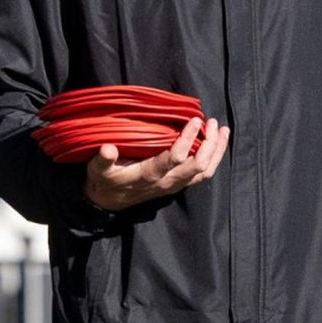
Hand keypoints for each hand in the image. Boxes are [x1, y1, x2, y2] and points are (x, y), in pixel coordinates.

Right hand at [83, 117, 229, 210]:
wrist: (108, 202)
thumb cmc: (105, 181)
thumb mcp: (98, 170)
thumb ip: (103, 159)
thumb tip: (107, 148)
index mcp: (151, 174)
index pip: (176, 158)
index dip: (188, 139)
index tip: (195, 119)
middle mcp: (167, 181)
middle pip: (198, 165)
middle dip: (210, 143)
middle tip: (212, 121)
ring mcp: (175, 184)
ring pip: (205, 171)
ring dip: (217, 151)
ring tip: (223, 130)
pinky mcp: (178, 184)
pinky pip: (203, 174)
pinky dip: (214, 159)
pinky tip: (217, 144)